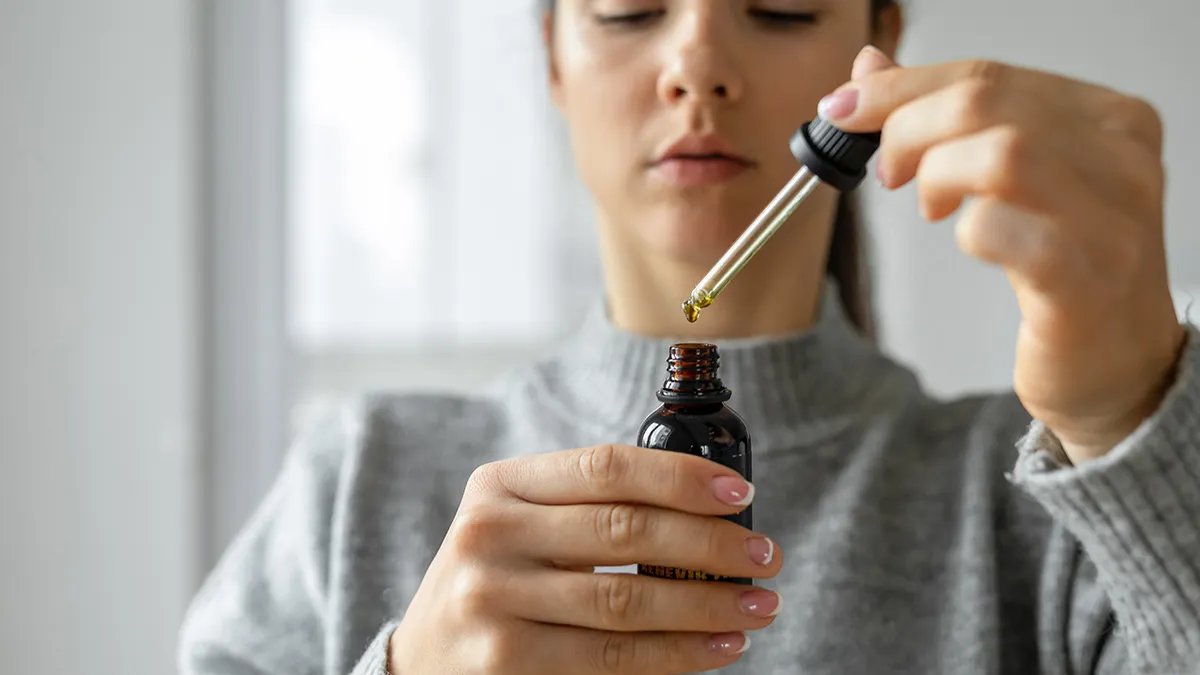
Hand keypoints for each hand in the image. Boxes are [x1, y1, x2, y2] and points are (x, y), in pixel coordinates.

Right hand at [388, 444, 778, 673]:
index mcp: (500, 485)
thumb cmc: (491, 585)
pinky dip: (676, 655)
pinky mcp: (505, 662)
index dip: (681, 477)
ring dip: (707, 605)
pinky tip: (716, 646)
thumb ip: (583, 508)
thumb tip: (704, 510)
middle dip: (711, 545)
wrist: (421, 663)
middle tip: (765, 556)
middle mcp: (490, 534)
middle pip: (625, 531)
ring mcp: (492, 600)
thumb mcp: (514, 527)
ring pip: (627, 601)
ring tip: (757, 606)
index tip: (739, 493)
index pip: (606, 467)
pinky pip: (612, 658)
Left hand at [822, 46, 1186, 462]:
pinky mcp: (1083, 280)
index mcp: (1110, 119)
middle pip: (987, 104)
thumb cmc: (1066, 268)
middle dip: (908, 129)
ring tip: (930, 205)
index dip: (902, 87)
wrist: (1120, 365)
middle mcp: (1123, 160)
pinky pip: (1000, 229)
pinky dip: (966, 231)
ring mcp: (1110, 220)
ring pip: (1001, 154)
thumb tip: (869, 69)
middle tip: (888, 171)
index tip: (846, 107)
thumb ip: (951, 118)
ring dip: (936, 176)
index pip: (990, 75)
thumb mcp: (1015, 179)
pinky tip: (971, 242)